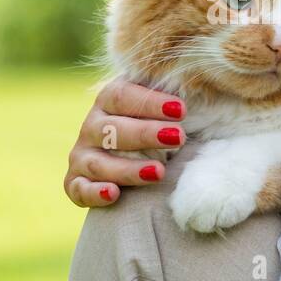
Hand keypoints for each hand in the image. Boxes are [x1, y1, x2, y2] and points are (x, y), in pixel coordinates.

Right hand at [63, 79, 186, 207]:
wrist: (128, 160)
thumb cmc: (153, 129)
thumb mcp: (161, 111)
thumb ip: (173, 101)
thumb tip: (205, 86)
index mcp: (108, 101)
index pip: (122, 96)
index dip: (150, 102)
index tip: (181, 110)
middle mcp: (90, 126)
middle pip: (112, 129)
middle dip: (146, 134)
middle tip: (178, 138)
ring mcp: (81, 156)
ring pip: (99, 163)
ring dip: (129, 168)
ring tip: (159, 172)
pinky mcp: (75, 183)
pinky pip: (80, 189)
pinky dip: (94, 192)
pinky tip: (113, 193)